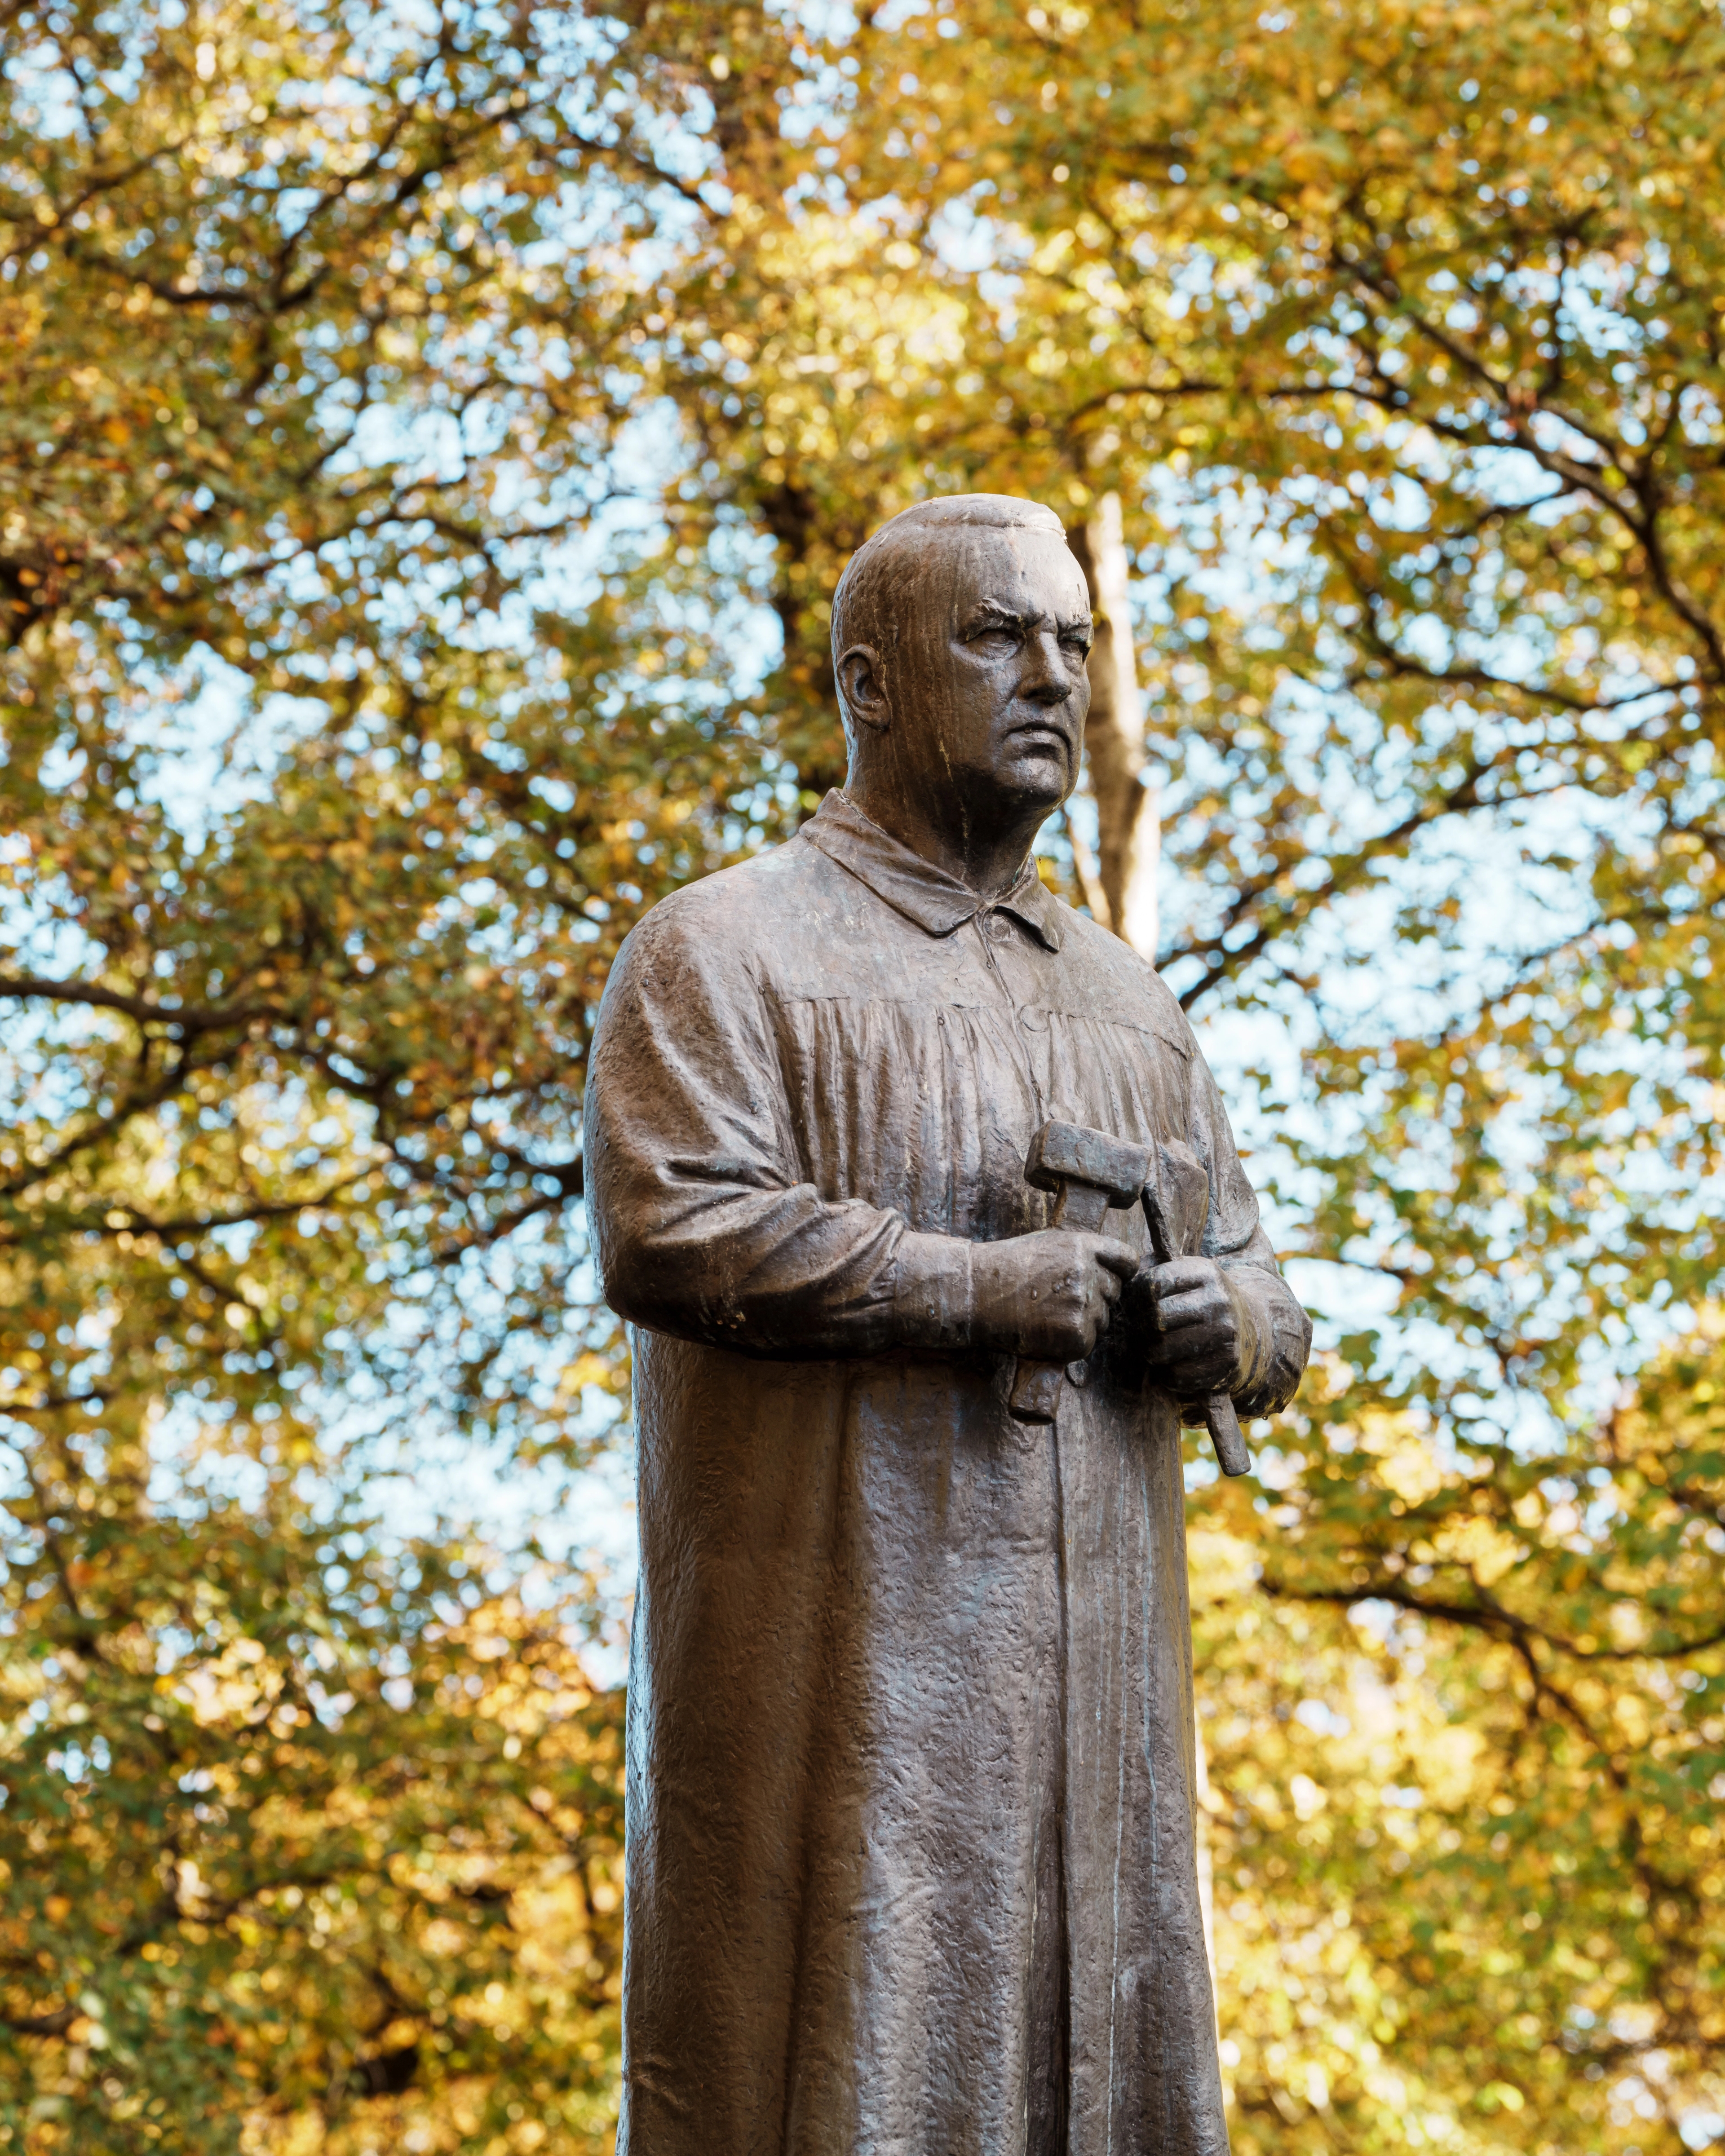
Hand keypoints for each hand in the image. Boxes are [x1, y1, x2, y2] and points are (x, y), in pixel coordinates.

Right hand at [969, 1230, 1138, 1362]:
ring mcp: (1083, 1304)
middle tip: (1056, 1300)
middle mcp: (1089, 1273)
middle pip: (1113, 1293)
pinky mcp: (1076, 1334)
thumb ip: (1083, 1254)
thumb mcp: (1049, 1245)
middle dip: (1094, 1299)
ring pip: (1101, 1320)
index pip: (1127, 1260)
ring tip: (1045, 1315)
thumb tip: (1112, 1271)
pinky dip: (1069, 1343)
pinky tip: (1044, 1332)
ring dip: (1081, 1322)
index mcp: (1085, 1245)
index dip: (1117, 1272)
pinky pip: (1087, 1343)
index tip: (1105, 1278)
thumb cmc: (1008, 1269)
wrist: (976, 1293)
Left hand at [1136, 1257, 1240, 1394]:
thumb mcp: (1186, 1276)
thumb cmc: (1204, 1300)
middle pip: (1156, 1319)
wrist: (1251, 1328)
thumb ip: (1154, 1270)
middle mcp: (1218, 1301)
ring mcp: (1225, 1334)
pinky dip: (1166, 1374)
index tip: (1137, 1304)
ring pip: (1162, 1350)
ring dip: (1150, 1352)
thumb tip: (1119, 1273)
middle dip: (1140, 1327)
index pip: (1153, 1285)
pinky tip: (1173, 1364)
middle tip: (1140, 1330)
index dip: (1136, 1297)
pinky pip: (1176, 1376)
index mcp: (1205, 1273)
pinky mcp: (1226, 1365)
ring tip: (1153, 1347)